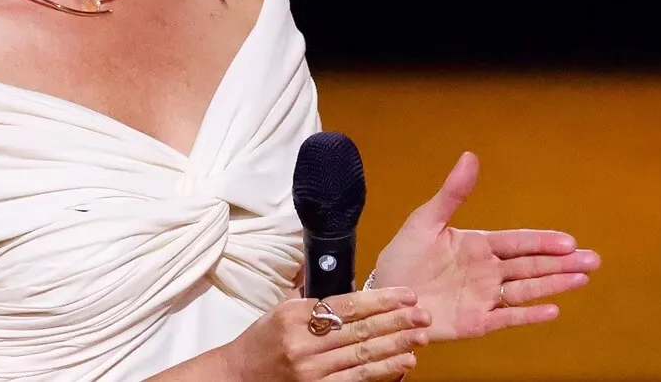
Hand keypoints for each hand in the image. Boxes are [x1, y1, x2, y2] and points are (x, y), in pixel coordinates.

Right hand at [222, 287, 429, 381]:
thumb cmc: (261, 342)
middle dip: (396, 320)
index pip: (347, 304)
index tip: (406, 294)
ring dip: (396, 345)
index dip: (381, 299)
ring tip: (421, 336)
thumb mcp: (279, 311)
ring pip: (363, 354)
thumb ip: (312, 301)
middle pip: (360, 329)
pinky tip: (403, 363)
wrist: (236, 377)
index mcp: (295, 315)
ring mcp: (311, 370)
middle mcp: (304, 342)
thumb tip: (346, 287)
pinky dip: (383, 371)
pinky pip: (357, 380)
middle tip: (424, 314)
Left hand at [370, 152, 599, 341]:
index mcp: (478, 245)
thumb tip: (470, 156)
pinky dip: (529, 315)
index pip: (518, 242)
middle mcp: (487, 271)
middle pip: (530, 266)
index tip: (569, 241)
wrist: (385, 294)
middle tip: (593, 260)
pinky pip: (507, 318)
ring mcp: (484, 297)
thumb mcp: (426, 220)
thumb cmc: (403, 255)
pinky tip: (553, 310)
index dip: (543, 242)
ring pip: (526, 290)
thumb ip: (452, 192)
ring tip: (581, 279)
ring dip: (554, 285)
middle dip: (562, 264)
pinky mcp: (476, 322)